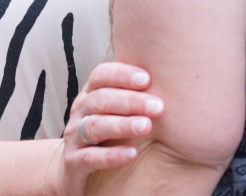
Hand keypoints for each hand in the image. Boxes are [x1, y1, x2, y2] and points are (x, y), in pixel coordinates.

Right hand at [56, 62, 162, 195]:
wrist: (74, 170)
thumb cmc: (105, 135)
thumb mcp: (113, 112)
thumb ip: (133, 98)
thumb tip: (171, 82)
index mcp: (90, 95)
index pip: (100, 76)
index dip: (121, 75)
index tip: (146, 79)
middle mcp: (80, 113)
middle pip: (100, 100)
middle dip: (130, 101)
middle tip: (157, 107)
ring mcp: (74, 138)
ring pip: (95, 126)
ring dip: (122, 125)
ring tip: (146, 127)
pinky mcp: (74, 163)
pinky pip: (90, 158)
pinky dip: (111, 155)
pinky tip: (132, 154)